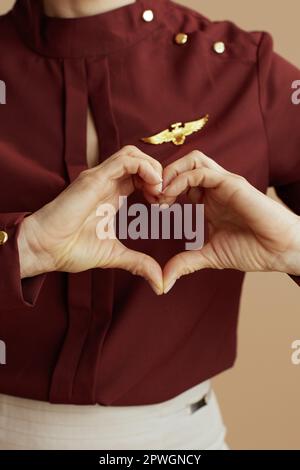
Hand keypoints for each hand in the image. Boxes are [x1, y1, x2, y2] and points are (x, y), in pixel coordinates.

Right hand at [18, 146, 163, 294]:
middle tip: (165, 197)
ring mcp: (100, 177)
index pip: (140, 175)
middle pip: (140, 159)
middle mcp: (106, 182)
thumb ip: (139, 264)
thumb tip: (160, 283)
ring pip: (134, 154)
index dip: (157, 185)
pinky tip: (153, 186)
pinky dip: (145, 168)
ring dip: (153, 168)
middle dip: (159, 174)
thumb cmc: (71, 249)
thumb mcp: (114, 255)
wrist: (44, 248)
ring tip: (159, 191)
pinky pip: (125, 160)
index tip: (163, 205)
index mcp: (112, 195)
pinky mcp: (94, 178)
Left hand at [161, 151, 299, 292]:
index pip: (179, 181)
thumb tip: (163, 282)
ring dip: (170, 173)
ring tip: (160, 195)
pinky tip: (170, 196)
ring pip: (192, 160)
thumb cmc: (252, 249)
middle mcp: (214, 188)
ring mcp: (223, 183)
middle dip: (162, 177)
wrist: (281, 251)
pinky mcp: (233, 184)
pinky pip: (202, 171)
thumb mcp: (209, 256)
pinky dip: (181, 179)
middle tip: (151, 198)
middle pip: (183, 164)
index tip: (151, 208)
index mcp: (208, 200)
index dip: (161, 190)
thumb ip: (185, 263)